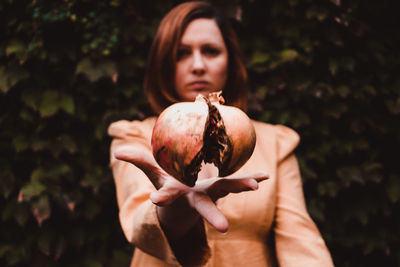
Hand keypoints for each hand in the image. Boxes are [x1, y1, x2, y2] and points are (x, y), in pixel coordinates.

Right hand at [114, 147, 268, 232]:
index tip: (156, 201)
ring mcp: (215, 193)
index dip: (162, 199)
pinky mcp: (226, 186)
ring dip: (242, 186)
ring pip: (228, 189)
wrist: (189, 203)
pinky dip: (254, 177)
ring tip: (257, 184)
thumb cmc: (171, 187)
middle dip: (213, 216)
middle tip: (224, 228)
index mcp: (180, 195)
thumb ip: (140, 162)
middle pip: (206, 206)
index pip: (169, 198)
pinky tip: (266, 175)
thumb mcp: (155, 177)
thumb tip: (117, 152)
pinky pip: (241, 181)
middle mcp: (199, 197)